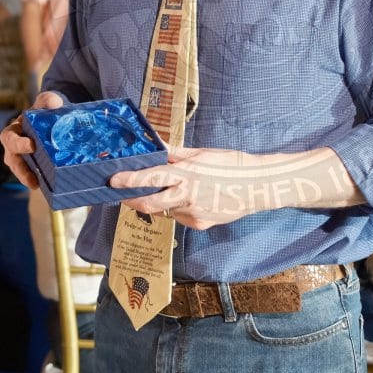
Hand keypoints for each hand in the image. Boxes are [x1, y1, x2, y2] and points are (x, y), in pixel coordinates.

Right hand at [0, 91, 61, 188]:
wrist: (53, 118)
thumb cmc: (44, 110)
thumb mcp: (46, 102)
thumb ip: (48, 100)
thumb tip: (54, 103)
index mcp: (14, 130)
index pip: (10, 138)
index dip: (19, 143)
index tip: (32, 146)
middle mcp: (15, 146)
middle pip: (12, 159)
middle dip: (21, 169)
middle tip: (32, 178)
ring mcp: (23, 158)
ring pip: (19, 171)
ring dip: (27, 179)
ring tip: (36, 185)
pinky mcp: (33, 166)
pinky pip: (31, 175)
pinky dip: (39, 180)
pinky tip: (49, 186)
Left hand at [111, 146, 308, 230]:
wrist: (259, 187)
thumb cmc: (232, 165)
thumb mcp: (202, 154)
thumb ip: (176, 155)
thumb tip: (156, 148)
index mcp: (186, 175)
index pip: (150, 179)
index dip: (129, 181)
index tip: (113, 180)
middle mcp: (186, 197)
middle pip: (149, 204)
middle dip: (131, 200)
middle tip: (122, 194)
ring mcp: (193, 214)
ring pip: (165, 211)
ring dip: (157, 203)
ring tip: (163, 191)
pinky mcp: (200, 224)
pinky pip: (180, 217)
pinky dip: (178, 208)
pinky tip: (191, 198)